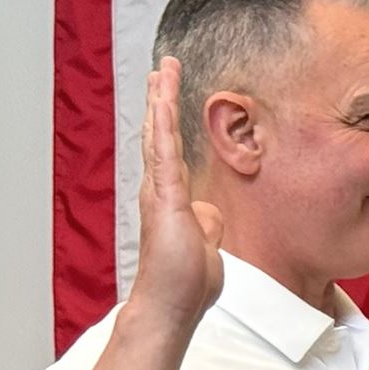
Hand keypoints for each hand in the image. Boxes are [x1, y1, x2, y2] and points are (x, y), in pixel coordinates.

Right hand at [128, 56, 225, 331]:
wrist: (173, 302)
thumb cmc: (186, 280)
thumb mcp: (205, 243)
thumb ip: (206, 223)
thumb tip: (209, 212)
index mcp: (170, 197)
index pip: (169, 148)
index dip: (169, 120)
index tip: (169, 93)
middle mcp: (159, 189)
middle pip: (159, 133)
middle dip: (161, 98)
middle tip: (163, 67)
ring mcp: (160, 191)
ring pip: (159, 135)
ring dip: (161, 100)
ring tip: (163, 70)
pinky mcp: (166, 198)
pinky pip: (165, 153)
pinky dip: (164, 125)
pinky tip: (163, 100)